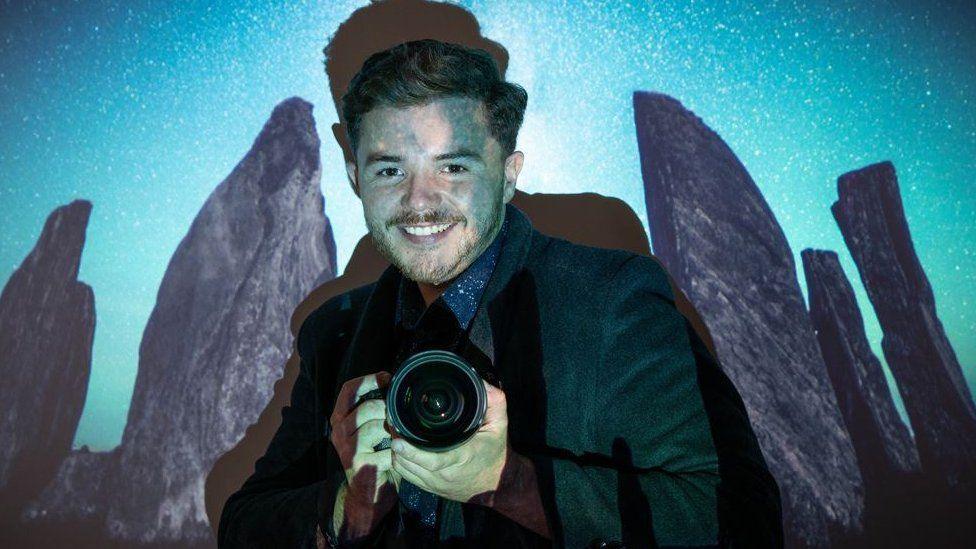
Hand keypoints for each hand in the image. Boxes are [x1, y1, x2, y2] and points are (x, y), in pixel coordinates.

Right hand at [329, 372, 397, 536]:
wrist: (367, 494)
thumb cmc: (374, 457)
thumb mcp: (370, 430)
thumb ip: (374, 410)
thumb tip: (393, 385)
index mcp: (339, 419)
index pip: (348, 390)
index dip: (368, 380)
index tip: (387, 378)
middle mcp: (338, 432)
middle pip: (366, 407)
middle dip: (388, 409)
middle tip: (399, 416)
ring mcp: (347, 449)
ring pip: (376, 426)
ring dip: (394, 431)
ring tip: (400, 438)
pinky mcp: (359, 464)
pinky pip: (388, 450)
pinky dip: (398, 453)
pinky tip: (398, 457)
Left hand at [390, 380, 509, 503]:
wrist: (497, 483)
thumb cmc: (495, 451)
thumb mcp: (500, 424)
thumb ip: (494, 401)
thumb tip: (478, 380)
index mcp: (461, 457)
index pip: (433, 461)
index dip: (412, 452)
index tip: (397, 440)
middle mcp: (446, 474)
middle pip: (411, 465)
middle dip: (397, 446)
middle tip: (391, 425)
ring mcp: (437, 483)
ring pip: (406, 471)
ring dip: (397, 454)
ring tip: (394, 434)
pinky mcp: (431, 488)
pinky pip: (408, 477)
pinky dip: (400, 464)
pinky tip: (400, 449)